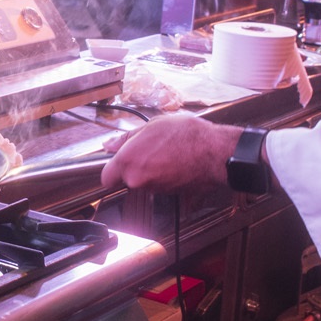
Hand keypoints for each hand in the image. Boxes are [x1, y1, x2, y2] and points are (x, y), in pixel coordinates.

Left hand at [99, 114, 240, 192]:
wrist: (214, 152)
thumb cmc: (186, 136)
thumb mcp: (152, 126)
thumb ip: (126, 138)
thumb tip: (109, 146)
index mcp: (129, 161)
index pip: (106, 178)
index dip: (111, 169)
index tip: (117, 162)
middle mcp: (139, 180)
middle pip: (127, 179)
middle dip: (134, 167)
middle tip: (148, 150)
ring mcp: (154, 189)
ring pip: (144, 182)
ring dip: (150, 171)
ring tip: (165, 154)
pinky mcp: (168, 194)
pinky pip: (159, 185)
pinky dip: (163, 176)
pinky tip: (174, 162)